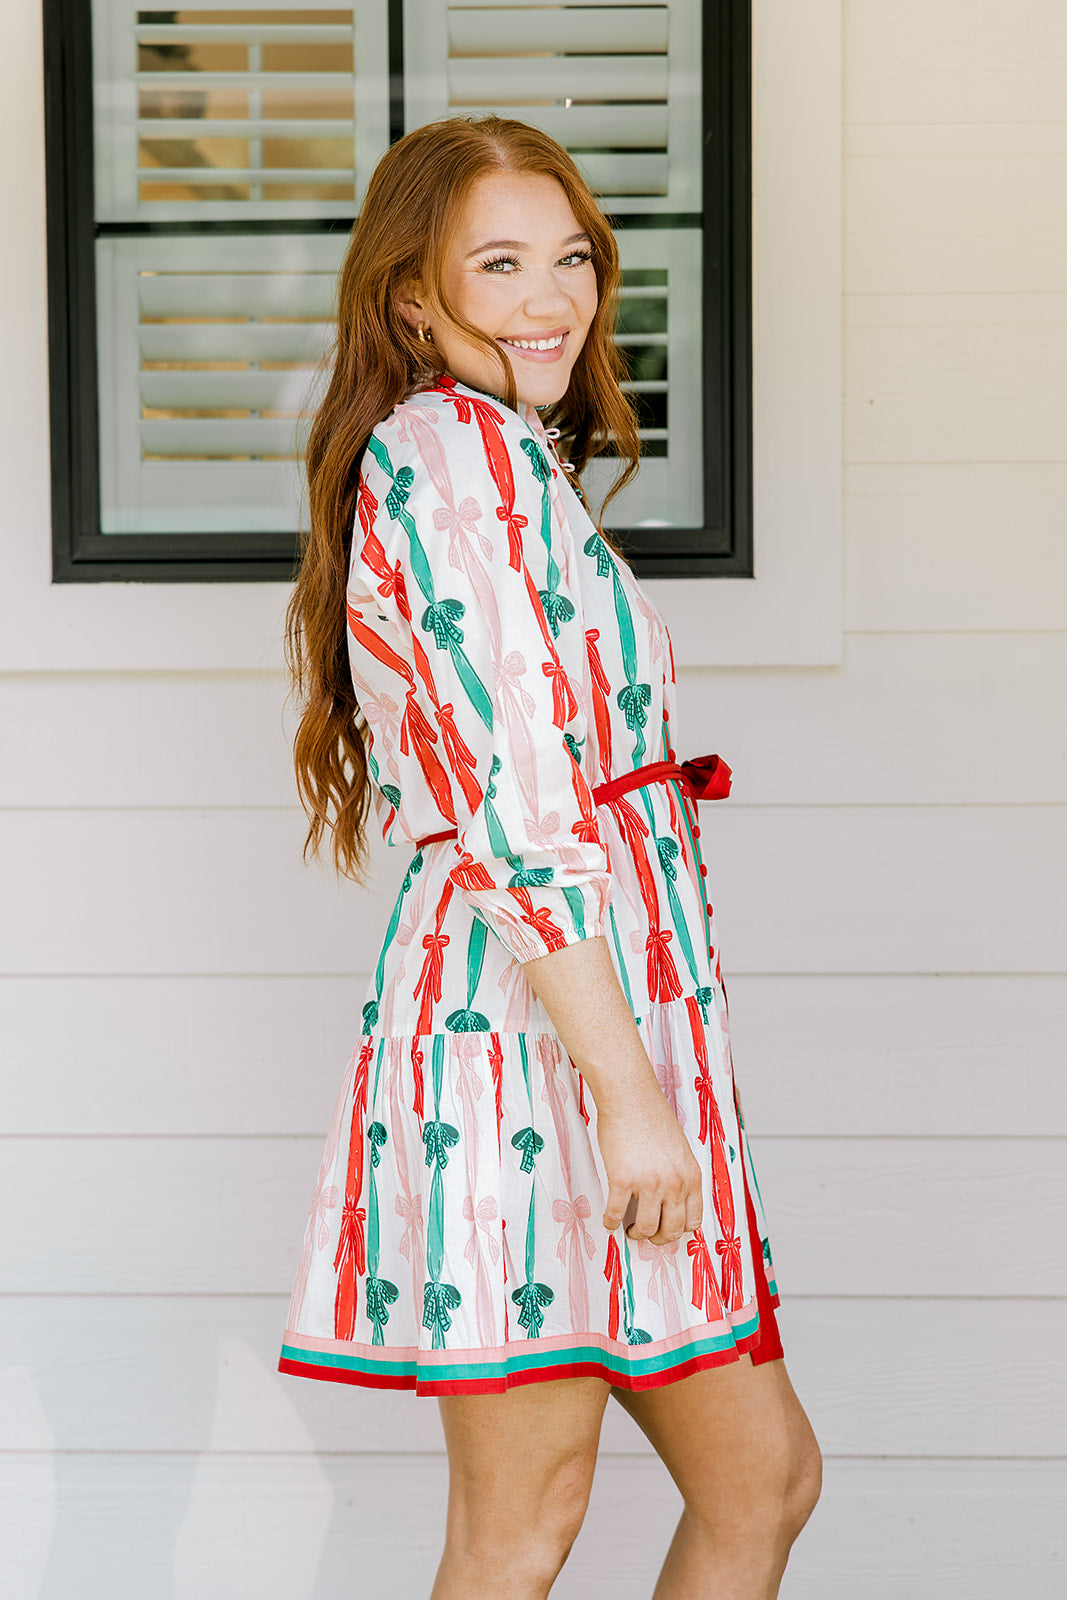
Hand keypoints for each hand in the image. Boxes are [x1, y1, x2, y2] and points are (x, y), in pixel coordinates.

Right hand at [596, 1085, 702, 1246]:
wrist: (631, 1097)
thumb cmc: (653, 1118)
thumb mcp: (680, 1150)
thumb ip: (679, 1176)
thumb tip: (671, 1201)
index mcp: (691, 1177)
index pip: (692, 1221)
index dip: (678, 1231)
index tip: (666, 1229)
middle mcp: (674, 1184)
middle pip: (670, 1231)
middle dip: (656, 1239)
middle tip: (645, 1233)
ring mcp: (648, 1183)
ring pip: (645, 1228)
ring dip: (635, 1233)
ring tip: (627, 1227)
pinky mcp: (622, 1179)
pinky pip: (615, 1213)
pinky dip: (610, 1222)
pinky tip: (608, 1219)